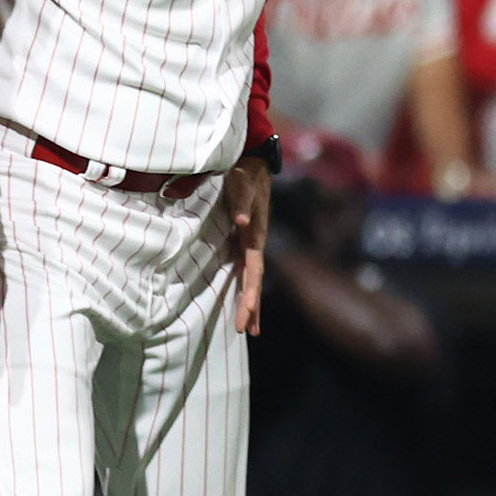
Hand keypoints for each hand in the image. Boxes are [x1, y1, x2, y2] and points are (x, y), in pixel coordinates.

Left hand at [226, 157, 271, 334]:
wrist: (253, 163)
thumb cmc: (245, 173)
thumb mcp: (242, 183)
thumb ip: (240, 200)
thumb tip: (240, 221)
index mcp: (255, 235)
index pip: (254, 270)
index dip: (251, 291)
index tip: (247, 310)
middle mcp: (254, 243)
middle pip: (254, 281)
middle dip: (251, 307)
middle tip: (245, 332)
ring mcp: (250, 244)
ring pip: (252, 279)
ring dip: (250, 303)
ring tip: (248, 330)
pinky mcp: (243, 242)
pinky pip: (244, 270)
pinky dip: (245, 289)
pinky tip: (242, 302)